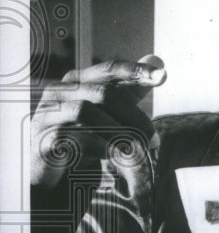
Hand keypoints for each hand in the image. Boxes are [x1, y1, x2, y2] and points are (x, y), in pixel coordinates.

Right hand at [31, 55, 166, 189]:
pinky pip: (72, 138)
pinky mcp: (42, 139)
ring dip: (117, 132)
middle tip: (154, 138)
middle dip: (134, 116)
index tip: (162, 77)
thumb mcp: (108, 112)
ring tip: (136, 150)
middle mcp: (59, 92)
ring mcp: (47, 114)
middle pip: (103, 93)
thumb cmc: (81, 135)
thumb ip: (130, 89)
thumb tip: (158, 62)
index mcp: (77, 81)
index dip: (136, 71)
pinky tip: (112, 157)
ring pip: (86, 112)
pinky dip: (98, 146)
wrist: (50, 170)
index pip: (109, 69)